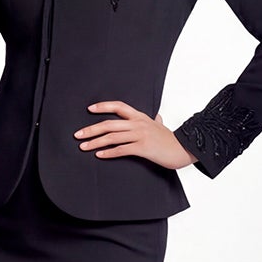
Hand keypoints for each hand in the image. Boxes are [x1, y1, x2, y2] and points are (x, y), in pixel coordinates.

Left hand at [75, 102, 196, 168]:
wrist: (184, 149)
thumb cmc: (170, 139)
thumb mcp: (161, 126)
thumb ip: (156, 120)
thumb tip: (157, 115)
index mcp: (140, 116)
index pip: (118, 106)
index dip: (103, 106)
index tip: (89, 109)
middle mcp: (138, 123)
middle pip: (109, 124)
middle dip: (90, 129)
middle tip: (77, 135)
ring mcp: (140, 135)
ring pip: (112, 137)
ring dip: (95, 142)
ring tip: (83, 147)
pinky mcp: (143, 148)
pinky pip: (121, 150)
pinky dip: (108, 153)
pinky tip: (99, 155)